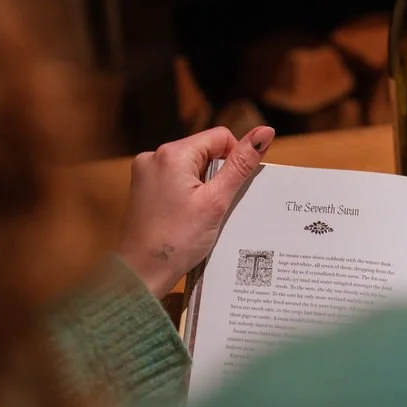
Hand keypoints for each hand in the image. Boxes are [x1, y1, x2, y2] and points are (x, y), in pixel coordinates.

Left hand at [118, 125, 275, 297]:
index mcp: (172, 153)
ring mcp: (146, 171)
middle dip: (216, 175)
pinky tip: (188, 215)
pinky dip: (188, 192)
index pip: (220, 137)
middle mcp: (154, 156)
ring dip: (203, 185)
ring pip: (191, 165)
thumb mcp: (216, 201)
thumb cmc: (177, 241)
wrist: (141, 274)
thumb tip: (265, 131)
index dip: (234, 160)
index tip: (231, 189)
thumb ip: (241, 165)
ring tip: (199, 213)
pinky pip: (176, 178)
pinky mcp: (143, 187)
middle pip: (204, 150)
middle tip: (214, 206)